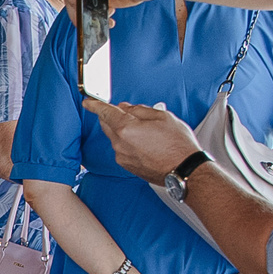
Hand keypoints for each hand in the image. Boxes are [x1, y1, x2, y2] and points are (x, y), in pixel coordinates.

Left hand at [83, 99, 201, 182]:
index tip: (88, 102)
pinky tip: (145, 142)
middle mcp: (120, 144)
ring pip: (115, 137)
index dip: (95, 105)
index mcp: (126, 129)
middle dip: (112, 116)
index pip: (105, 112)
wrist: (184, 170)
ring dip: (123, 130)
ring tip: (145, 129)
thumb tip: (126, 108)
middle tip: (127, 111)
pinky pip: (122, 148)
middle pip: (107, 125)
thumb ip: (139, 110)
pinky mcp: (127, 166)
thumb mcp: (162, 116)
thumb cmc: (177, 145)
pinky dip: (128, 142)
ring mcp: (122, 156)